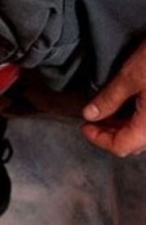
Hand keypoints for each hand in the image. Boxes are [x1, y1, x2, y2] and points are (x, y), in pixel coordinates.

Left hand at [81, 41, 145, 156]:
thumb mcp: (131, 77)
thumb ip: (108, 100)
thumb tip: (90, 115)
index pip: (120, 147)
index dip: (98, 139)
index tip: (85, 126)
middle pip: (132, 142)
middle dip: (110, 132)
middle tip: (94, 118)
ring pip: (144, 133)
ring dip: (124, 125)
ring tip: (108, 110)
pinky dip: (138, 118)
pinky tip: (130, 104)